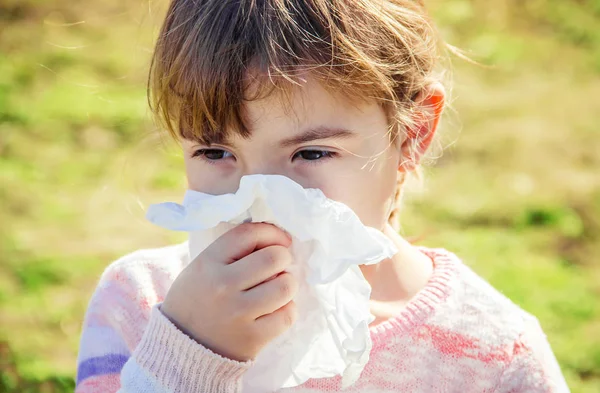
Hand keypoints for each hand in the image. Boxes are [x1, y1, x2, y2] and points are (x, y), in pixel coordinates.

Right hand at [161, 223, 298, 360]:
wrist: (181, 351)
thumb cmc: (197, 301)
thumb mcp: (201, 269)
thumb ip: (231, 252)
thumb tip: (273, 240)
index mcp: (208, 263)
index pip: (248, 234)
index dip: (272, 232)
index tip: (281, 240)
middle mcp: (222, 285)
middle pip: (273, 257)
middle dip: (283, 258)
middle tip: (279, 267)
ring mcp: (238, 312)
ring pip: (285, 286)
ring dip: (287, 284)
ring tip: (278, 288)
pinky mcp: (252, 338)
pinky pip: (287, 315)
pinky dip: (287, 310)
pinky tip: (275, 310)